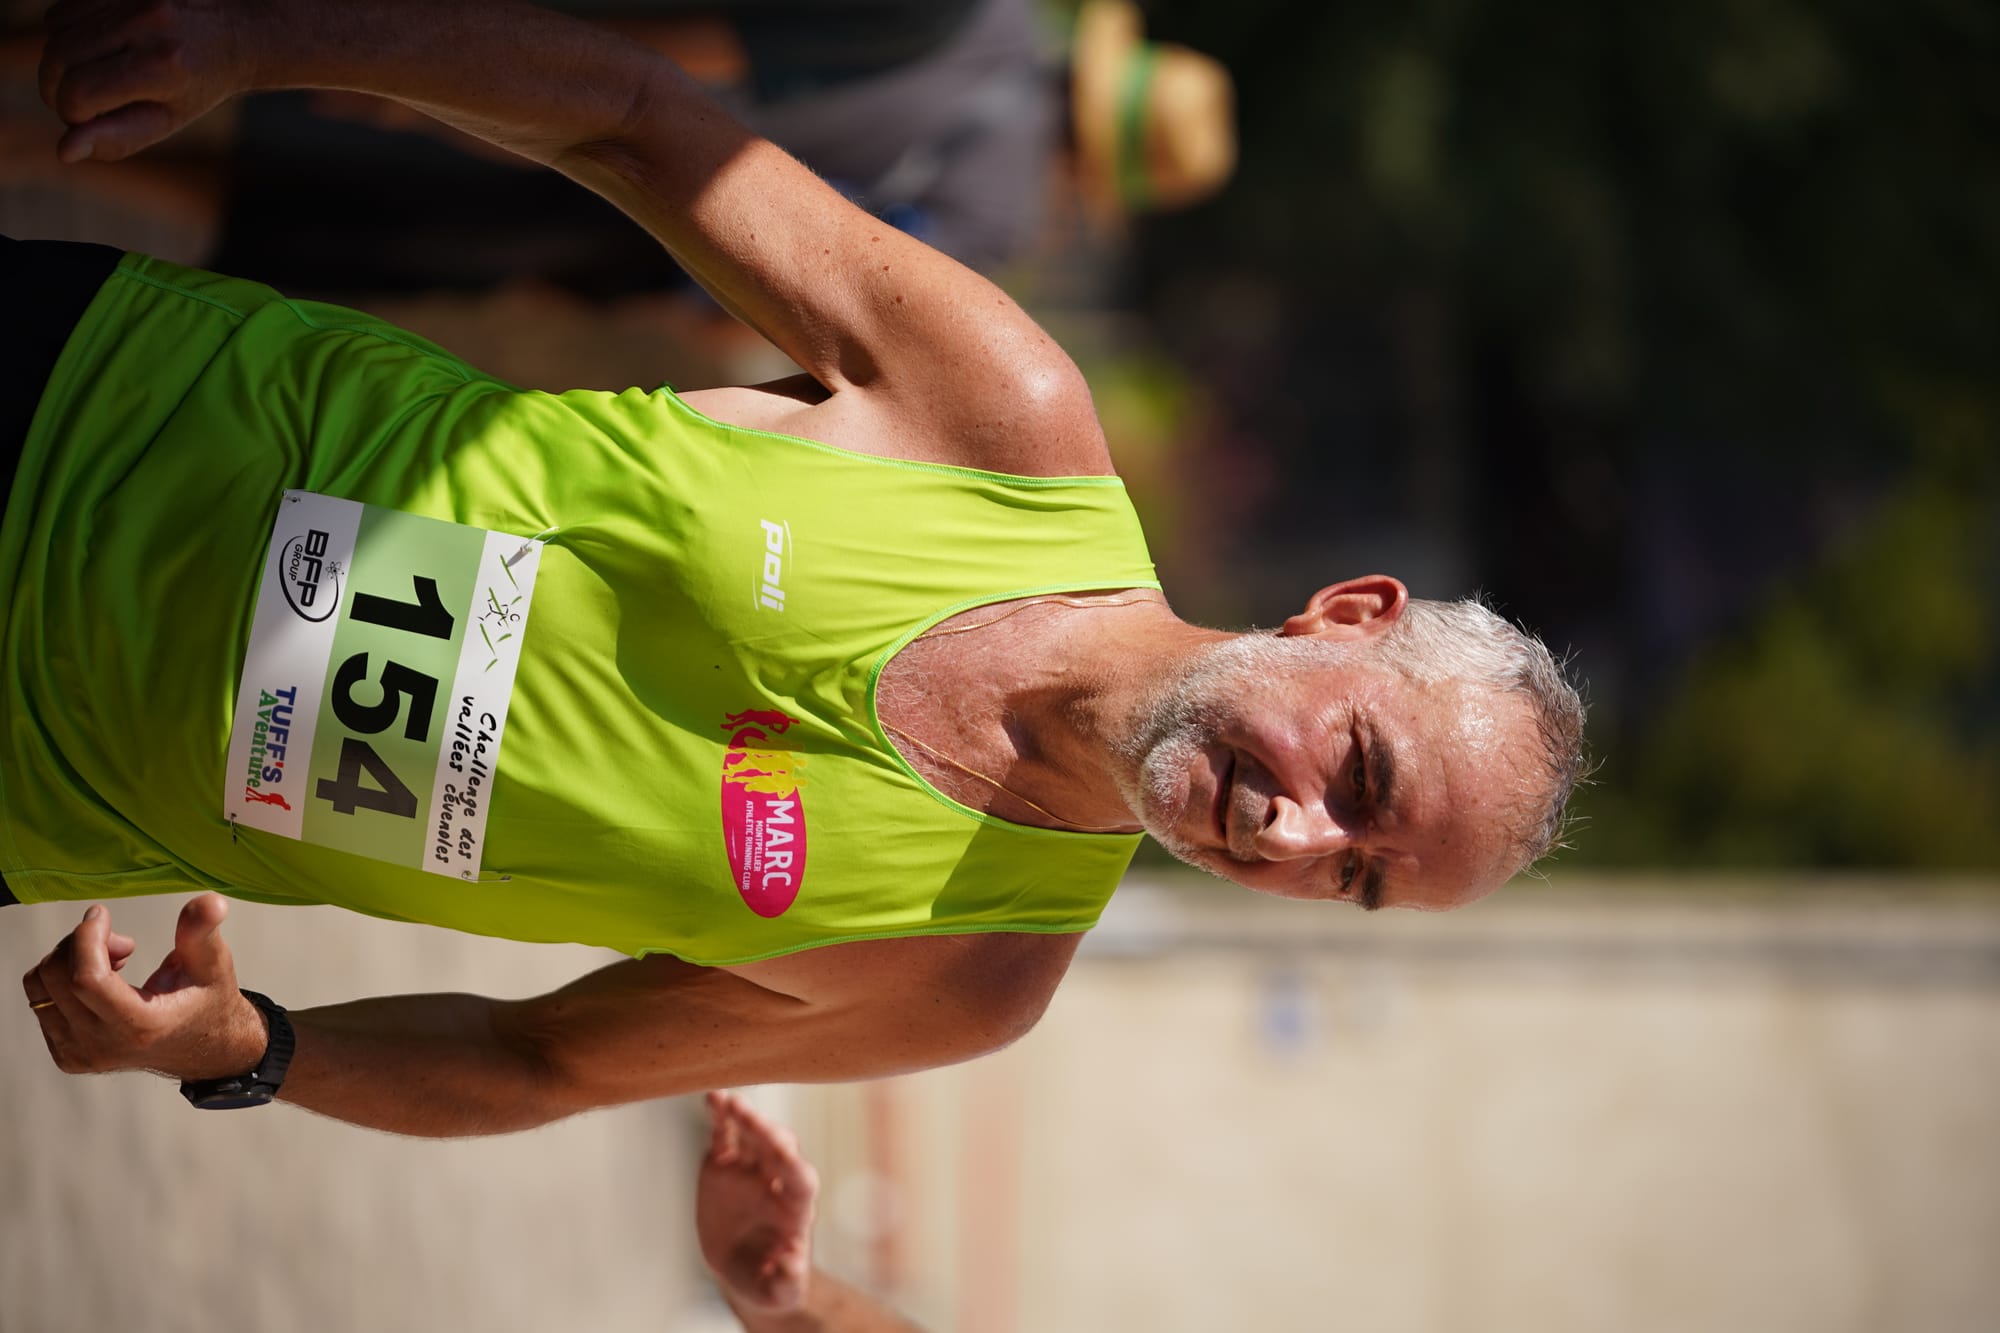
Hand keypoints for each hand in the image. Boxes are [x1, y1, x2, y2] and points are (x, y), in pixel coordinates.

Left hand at [21, 893, 267, 1079]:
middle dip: (82, 943)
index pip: (85, 979)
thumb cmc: (206, 1002)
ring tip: (110, 960)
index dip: (86, 938)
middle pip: (56, 976)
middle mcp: (102, 1045)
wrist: (202, 1049)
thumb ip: (203, 931)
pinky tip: (98, 980)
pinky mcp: (66, 1054)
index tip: (102, 914)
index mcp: (141, 1026)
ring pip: (40, 985)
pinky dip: (62, 978)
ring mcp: (79, 1053)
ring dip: (69, 959)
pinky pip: (39, 1000)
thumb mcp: (214, 963)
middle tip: (121, 942)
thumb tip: (210, 902)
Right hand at [38, 0, 263, 162]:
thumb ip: (116, 139)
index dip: (71, 114)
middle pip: (56, 59)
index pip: (77, 93)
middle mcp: (146, 22)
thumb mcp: (165, 120)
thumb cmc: (199, 85)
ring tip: (92, 72)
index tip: (88, 118)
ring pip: (54, 30)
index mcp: (161, 66)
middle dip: (55, 88)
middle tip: (80, 101)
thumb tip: (63, 151)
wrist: (236, 31)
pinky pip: (64, 7)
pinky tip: (96, 45)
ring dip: (60, 58)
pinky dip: (68, 30)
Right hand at [698, 1090, 820, 1313]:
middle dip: (767, 1134)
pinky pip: (725, 1134)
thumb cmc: (769, 1280)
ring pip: (754, 1135)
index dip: (794, 1170)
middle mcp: (778, 1180)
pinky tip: (713, 1097)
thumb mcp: (778, 1291)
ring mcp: (753, 1167)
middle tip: (751, 1118)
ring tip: (729, 1102)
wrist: (744, 1265)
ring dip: (745, 1117)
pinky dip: (720, 1115)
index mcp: (796, 1209)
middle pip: (779, 1150)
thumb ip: (785, 1283)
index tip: (785, 1158)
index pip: (801, 1183)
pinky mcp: (726, 1162)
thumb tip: (790, 1268)